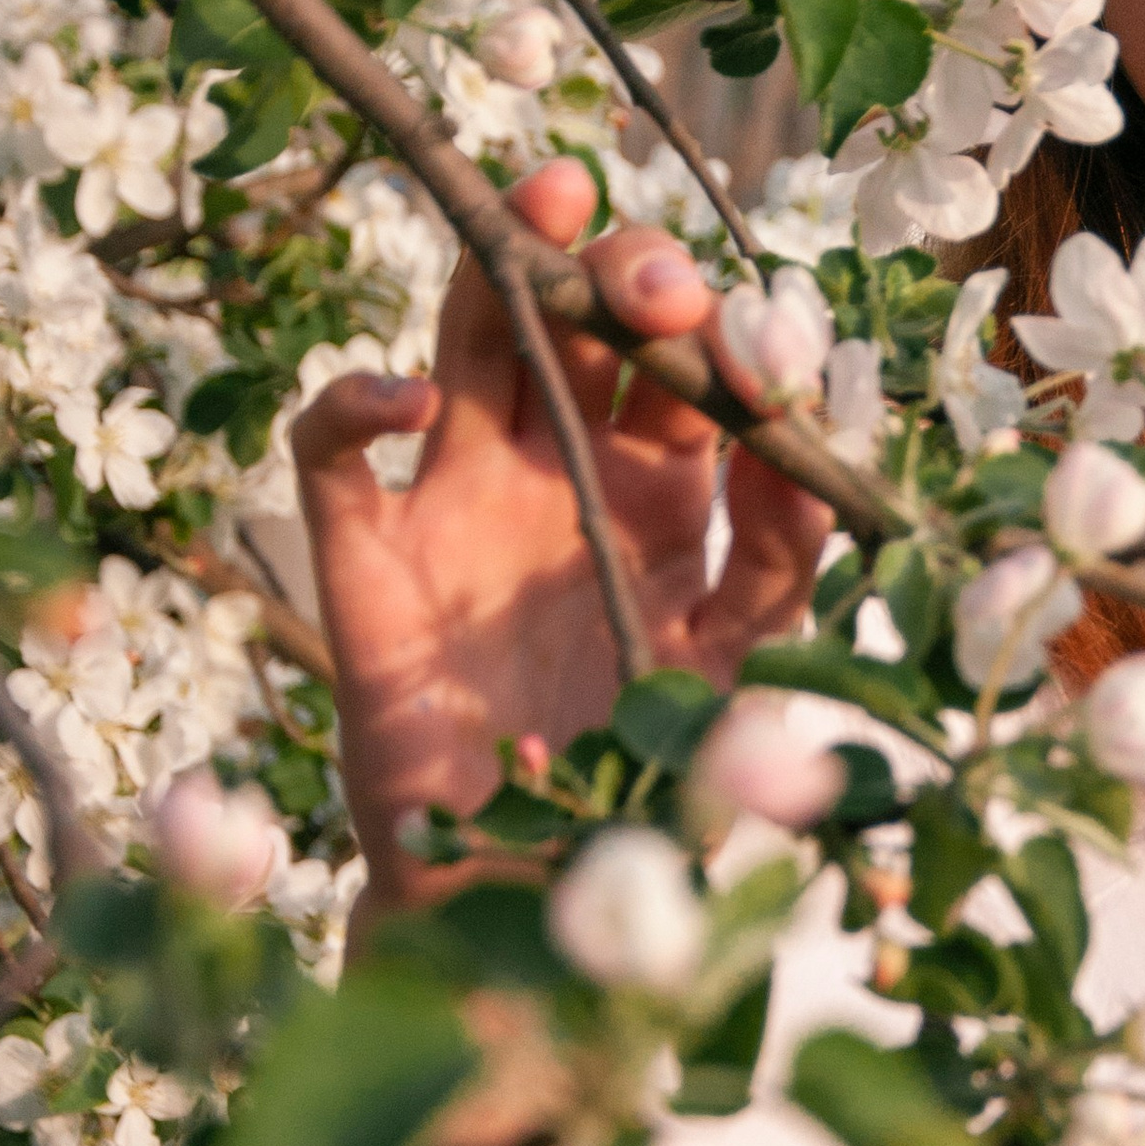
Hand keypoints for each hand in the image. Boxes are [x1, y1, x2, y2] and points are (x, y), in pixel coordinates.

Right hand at [293, 156, 826, 908]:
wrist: (515, 934)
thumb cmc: (634, 821)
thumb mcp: (739, 694)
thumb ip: (780, 578)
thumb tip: (807, 457)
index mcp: (664, 515)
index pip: (695, 386)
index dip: (726, 344)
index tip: (759, 342)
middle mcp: (562, 492)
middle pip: (586, 333)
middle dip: (623, 276)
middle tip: (651, 278)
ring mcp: (456, 516)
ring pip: (471, 344)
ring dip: (502, 265)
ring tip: (545, 210)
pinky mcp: (362, 568)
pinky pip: (336, 454)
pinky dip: (357, 402)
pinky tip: (408, 402)